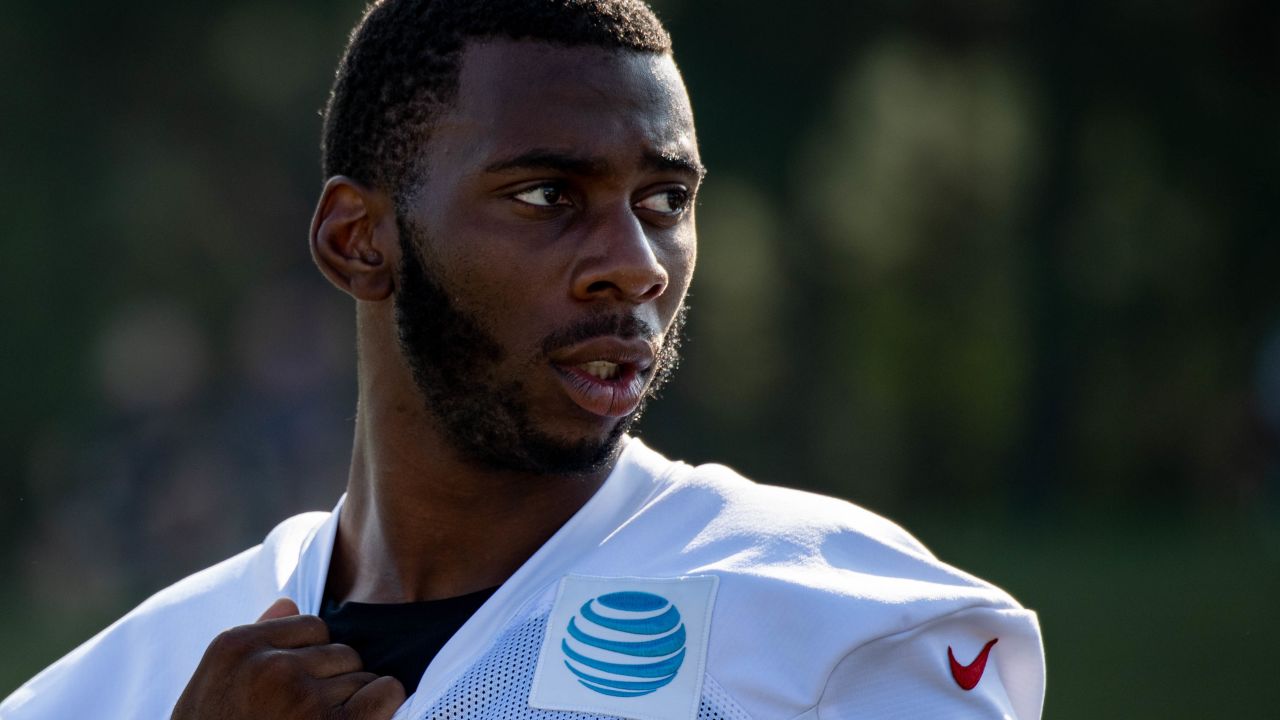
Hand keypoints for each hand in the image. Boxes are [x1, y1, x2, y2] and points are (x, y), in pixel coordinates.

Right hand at [171, 598, 404, 719]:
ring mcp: (302, 696)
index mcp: (237, 647)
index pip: (312, 627)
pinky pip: (386, 692)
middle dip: (334, 682)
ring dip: (352, 702)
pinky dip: (383, 707)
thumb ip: (254, 643)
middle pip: (341, 651)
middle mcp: (271, 667)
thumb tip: (289, 602)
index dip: (314, 660)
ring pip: (361, 676)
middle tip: (309, 717)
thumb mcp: (213, 687)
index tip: (300, 691)